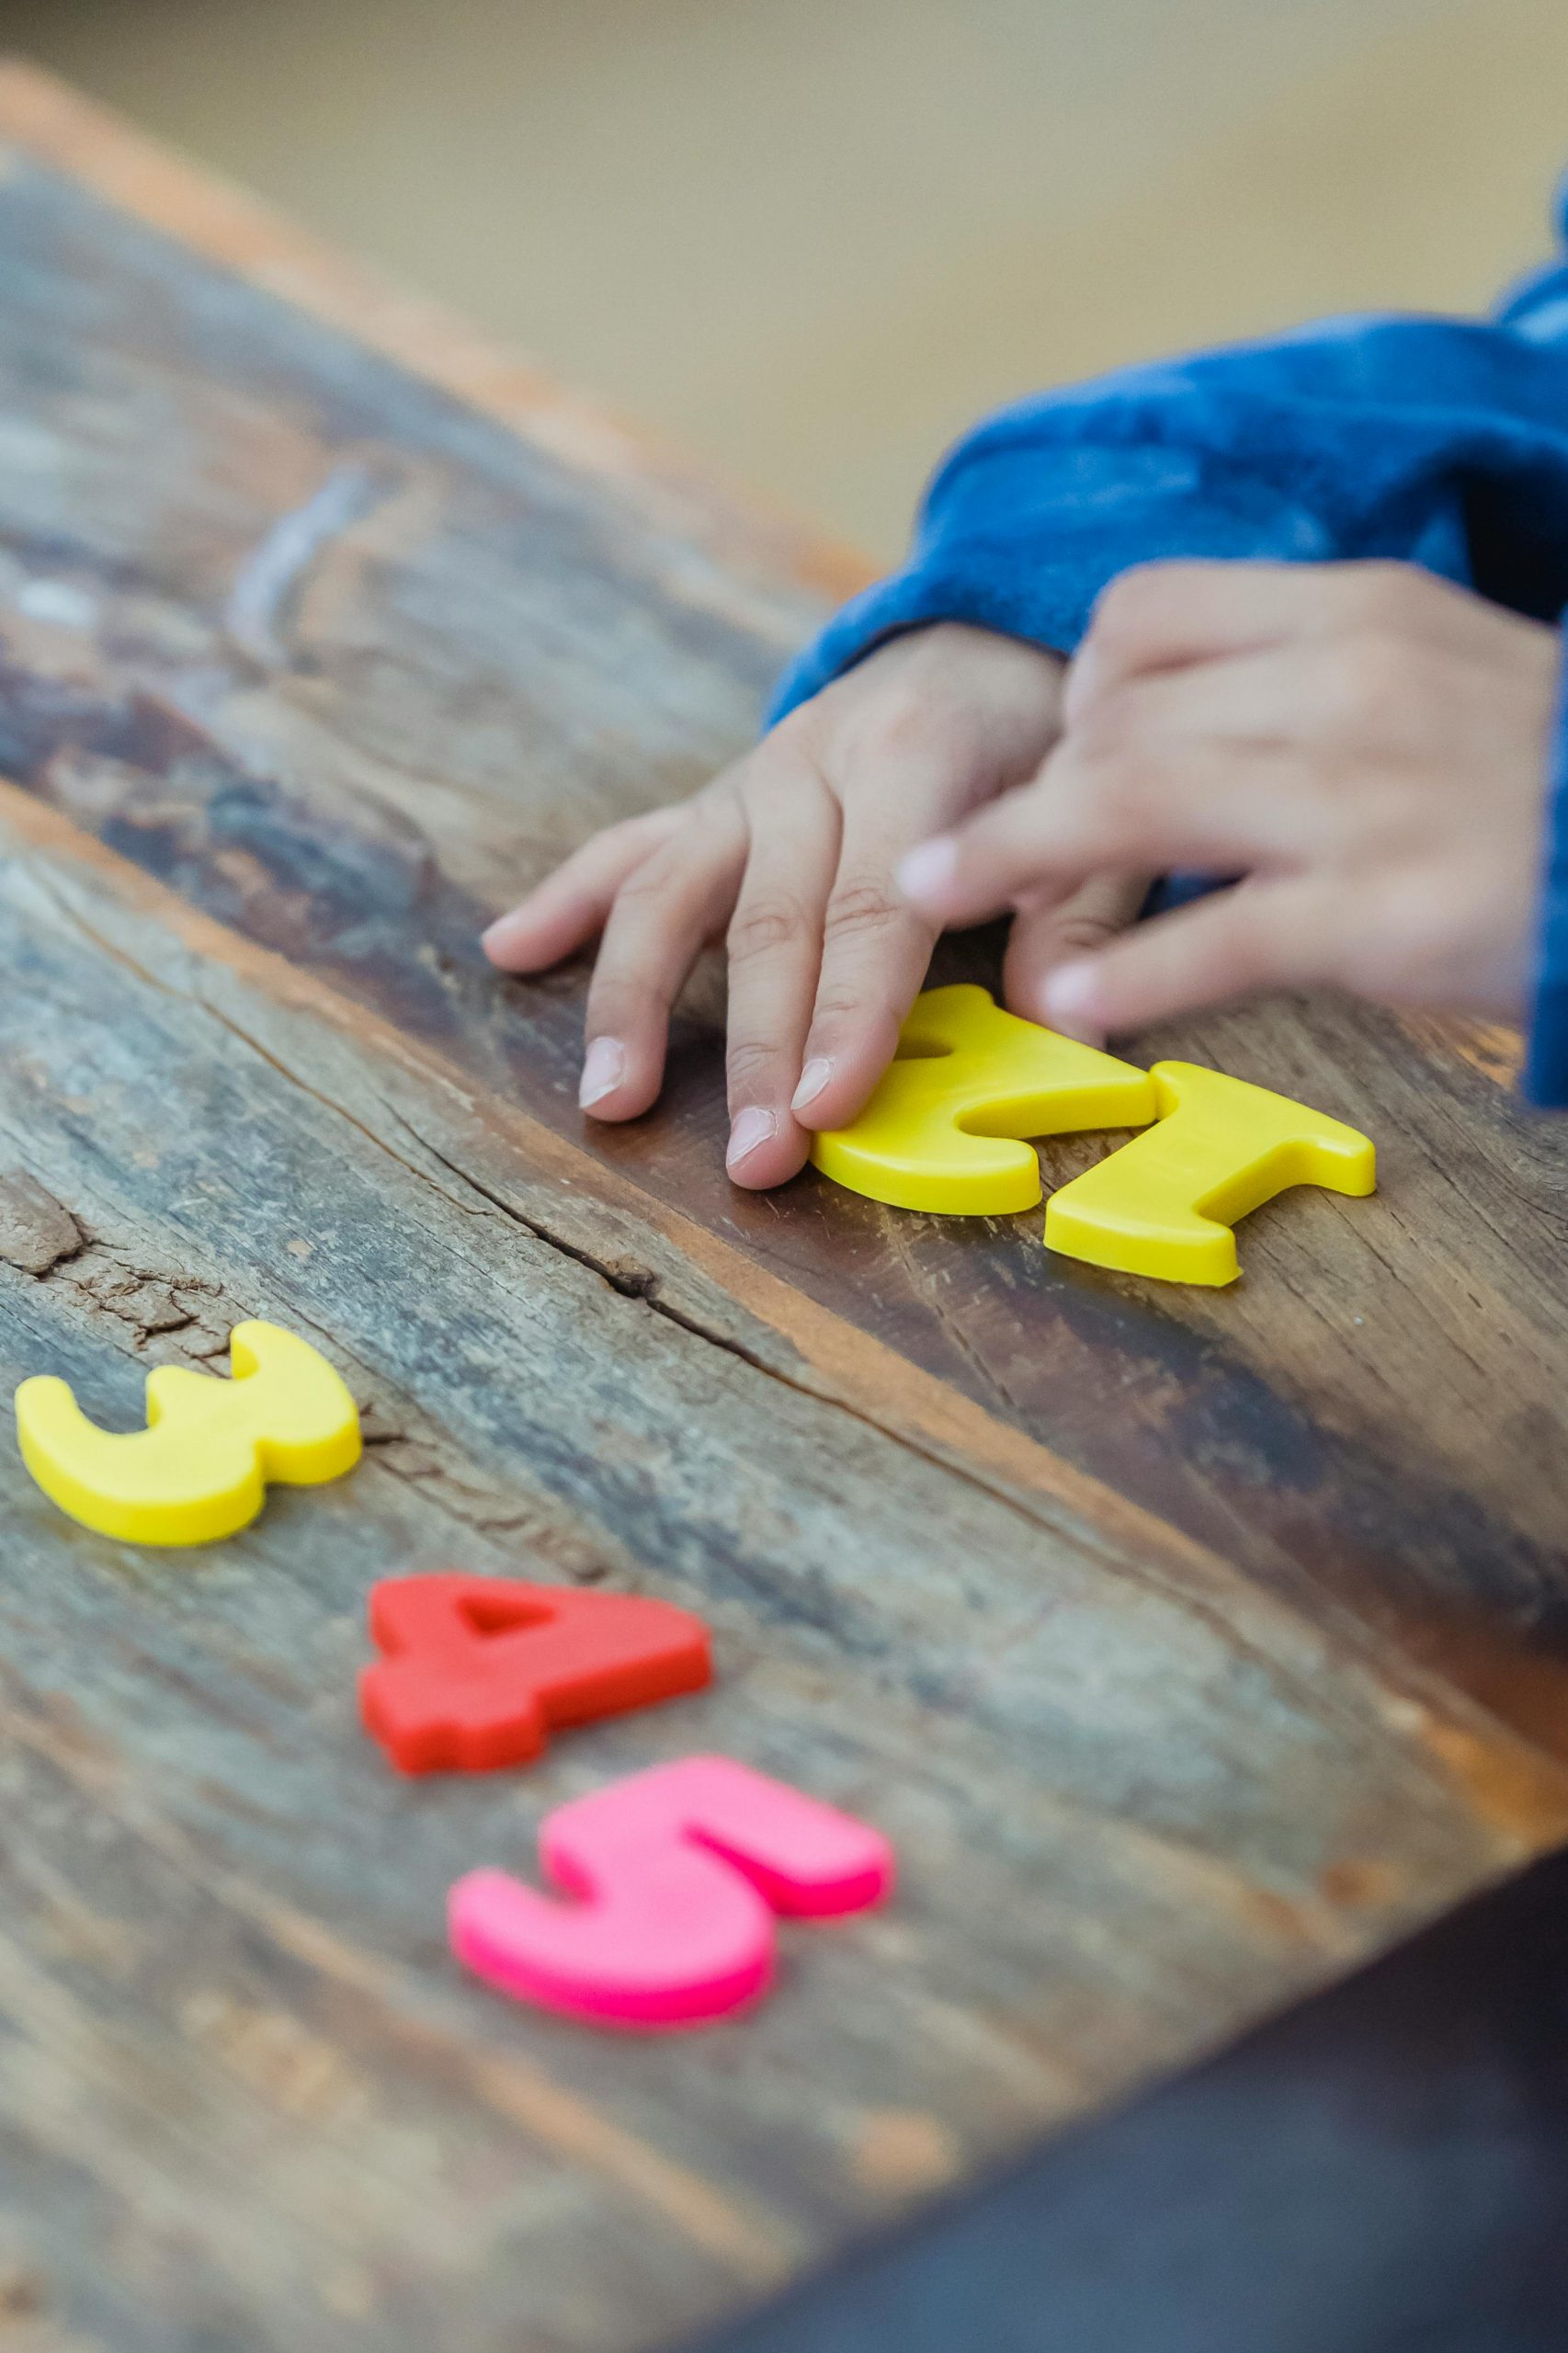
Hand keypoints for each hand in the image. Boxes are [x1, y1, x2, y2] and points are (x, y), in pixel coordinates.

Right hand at [482, 623, 1148, 1186]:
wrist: (994, 625)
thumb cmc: (1051, 736)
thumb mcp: (1098, 806)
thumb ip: (1081, 910)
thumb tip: (1060, 1022)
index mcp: (912, 756)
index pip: (874, 904)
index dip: (850, 1010)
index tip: (829, 1107)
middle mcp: (811, 763)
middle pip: (769, 920)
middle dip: (758, 1049)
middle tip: (753, 1161)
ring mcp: (749, 781)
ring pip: (673, 889)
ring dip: (634, 998)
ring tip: (610, 1097)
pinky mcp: (716, 799)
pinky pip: (632, 848)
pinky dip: (569, 897)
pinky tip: (509, 949)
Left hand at [897, 562, 1560, 1037]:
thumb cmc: (1552, 775)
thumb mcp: (1444, 672)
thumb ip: (1316, 677)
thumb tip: (1183, 716)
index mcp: (1357, 609)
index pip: (1145, 612)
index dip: (1075, 686)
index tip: (1061, 750)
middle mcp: (1347, 682)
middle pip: (1116, 711)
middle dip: (1029, 786)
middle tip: (980, 852)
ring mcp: (1363, 799)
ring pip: (1132, 799)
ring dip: (1010, 853)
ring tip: (930, 896)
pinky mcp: (1385, 917)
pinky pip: (1217, 938)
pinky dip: (1127, 977)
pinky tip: (1069, 1006)